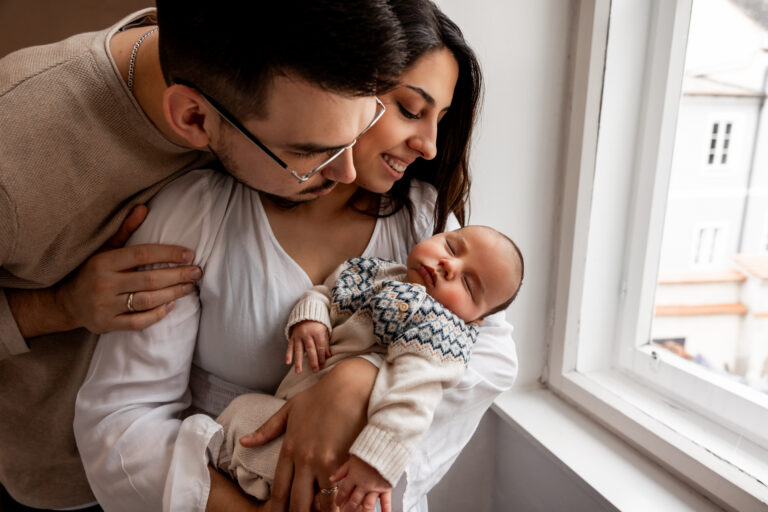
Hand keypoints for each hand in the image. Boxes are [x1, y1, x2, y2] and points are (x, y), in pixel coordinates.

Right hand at [55, 205, 201, 332]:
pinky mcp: (108, 324)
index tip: (189, 254)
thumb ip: (125, 230)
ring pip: (146, 301)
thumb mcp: (105, 249)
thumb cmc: (92, 271)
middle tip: (197, 272)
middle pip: (149, 279)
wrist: (66, 302)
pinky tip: (171, 305)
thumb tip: (143, 208)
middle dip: (178, 275)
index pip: (142, 254)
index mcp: (104, 262)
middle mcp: (104, 283)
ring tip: (189, 287)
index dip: (168, 253)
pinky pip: (138, 322)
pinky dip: (157, 315)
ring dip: (172, 294)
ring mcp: (106, 306)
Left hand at [239, 358, 377, 511]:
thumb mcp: (290, 409)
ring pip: (322, 501)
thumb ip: (267, 430)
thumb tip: (244, 442)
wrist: (351, 385)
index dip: (279, 509)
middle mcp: (306, 459)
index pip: (280, 490)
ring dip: (322, 509)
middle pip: (299, 502)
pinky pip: (342, 491)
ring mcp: (327, 462)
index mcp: (290, 449)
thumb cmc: (321, 395)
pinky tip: (341, 505)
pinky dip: (341, 500)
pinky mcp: (347, 461)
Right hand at [287, 320, 330, 372]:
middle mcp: (307, 334)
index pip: (320, 346)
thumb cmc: (318, 325)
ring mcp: (299, 336)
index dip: (321, 357)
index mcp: (317, 332)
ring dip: (298, 361)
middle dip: (313, 361)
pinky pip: (290, 347)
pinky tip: (288, 362)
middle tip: (315, 370)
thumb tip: (328, 357)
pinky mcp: (292, 337)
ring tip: (298, 371)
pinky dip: (288, 355)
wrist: (306, 314)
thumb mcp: (324, 332)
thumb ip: (325, 344)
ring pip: (299, 350)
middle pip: (310, 349)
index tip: (322, 366)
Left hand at [331, 456, 390, 511]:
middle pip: (354, 500)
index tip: (338, 503)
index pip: (344, 491)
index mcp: (354, 476)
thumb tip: (331, 478)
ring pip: (367, 504)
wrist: (385, 447)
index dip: (340, 498)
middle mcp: (363, 484)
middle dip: (349, 508)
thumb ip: (342, 471)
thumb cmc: (368, 450)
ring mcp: (375, 487)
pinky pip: (385, 501)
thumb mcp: (352, 459)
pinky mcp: (386, 487)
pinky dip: (385, 509)